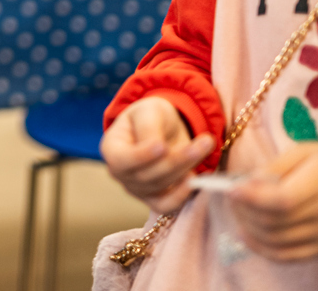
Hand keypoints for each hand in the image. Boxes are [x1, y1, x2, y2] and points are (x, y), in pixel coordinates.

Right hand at [100, 96, 214, 213]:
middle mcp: (120, 174)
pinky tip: (196, 177)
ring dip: (186, 169)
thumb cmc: (151, 116)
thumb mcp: (148, 111)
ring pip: (162, 188)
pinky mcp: (155, 200)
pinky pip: (168, 206)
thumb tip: (158, 147)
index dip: (141, 156)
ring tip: (205, 147)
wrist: (163, 128)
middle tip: (205, 140)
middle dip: (177, 159)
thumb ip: (149, 128)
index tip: (162, 145)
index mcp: (112, 149)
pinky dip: (183, 195)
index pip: (122, 160)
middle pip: (147, 176)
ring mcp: (137, 190)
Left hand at [228, 143, 317, 260]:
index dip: (252, 198)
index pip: (283, 200)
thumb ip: (274, 168)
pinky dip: (261, 248)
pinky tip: (247, 233)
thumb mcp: (303, 152)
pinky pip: (286, 256)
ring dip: (248, 227)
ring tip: (237, 211)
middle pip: (275, 222)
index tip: (230, 189)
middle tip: (230, 196)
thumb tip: (245, 184)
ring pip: (276, 241)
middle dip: (244, 210)